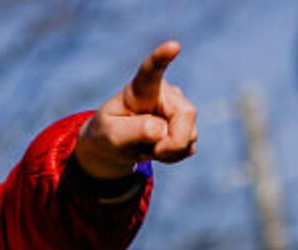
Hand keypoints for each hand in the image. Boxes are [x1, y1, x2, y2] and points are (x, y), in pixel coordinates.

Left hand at [75, 40, 198, 178]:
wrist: (113, 146)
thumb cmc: (107, 133)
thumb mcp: (110, 134)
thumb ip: (133, 131)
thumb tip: (162, 130)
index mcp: (140, 88)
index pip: (151, 71)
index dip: (162, 58)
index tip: (174, 45)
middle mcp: (164, 93)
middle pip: (186, 113)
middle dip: (174, 141)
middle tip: (154, 153)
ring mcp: (177, 109)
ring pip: (190, 134)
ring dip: (169, 152)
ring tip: (147, 147)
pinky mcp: (185, 127)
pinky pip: (189, 146)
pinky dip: (174, 156)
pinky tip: (159, 150)